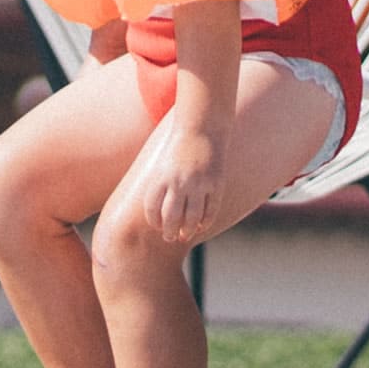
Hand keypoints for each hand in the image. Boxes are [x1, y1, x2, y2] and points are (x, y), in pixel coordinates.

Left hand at [121, 111, 225, 243]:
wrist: (201, 130)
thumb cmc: (178, 150)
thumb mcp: (162, 166)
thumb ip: (159, 187)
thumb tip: (158, 214)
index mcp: (161, 178)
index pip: (153, 209)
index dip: (154, 222)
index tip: (158, 226)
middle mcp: (178, 182)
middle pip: (171, 218)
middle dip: (169, 232)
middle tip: (170, 237)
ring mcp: (198, 184)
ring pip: (192, 218)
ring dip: (187, 231)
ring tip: (185, 236)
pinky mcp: (215, 184)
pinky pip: (210, 210)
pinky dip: (205, 222)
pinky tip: (200, 226)